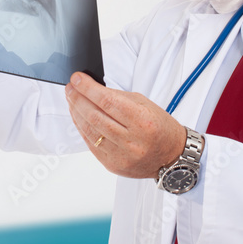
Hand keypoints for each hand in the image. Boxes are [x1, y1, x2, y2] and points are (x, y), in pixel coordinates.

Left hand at [65, 72, 186, 178]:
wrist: (171, 156)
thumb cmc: (160, 127)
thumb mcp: (145, 105)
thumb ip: (118, 97)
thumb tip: (92, 88)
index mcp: (143, 121)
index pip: (107, 101)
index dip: (88, 88)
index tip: (76, 78)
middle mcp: (132, 140)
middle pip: (95, 115)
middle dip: (78, 98)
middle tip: (70, 88)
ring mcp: (122, 155)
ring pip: (90, 130)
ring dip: (76, 113)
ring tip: (71, 100)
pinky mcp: (113, 165)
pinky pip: (91, 144)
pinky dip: (82, 128)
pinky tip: (78, 117)